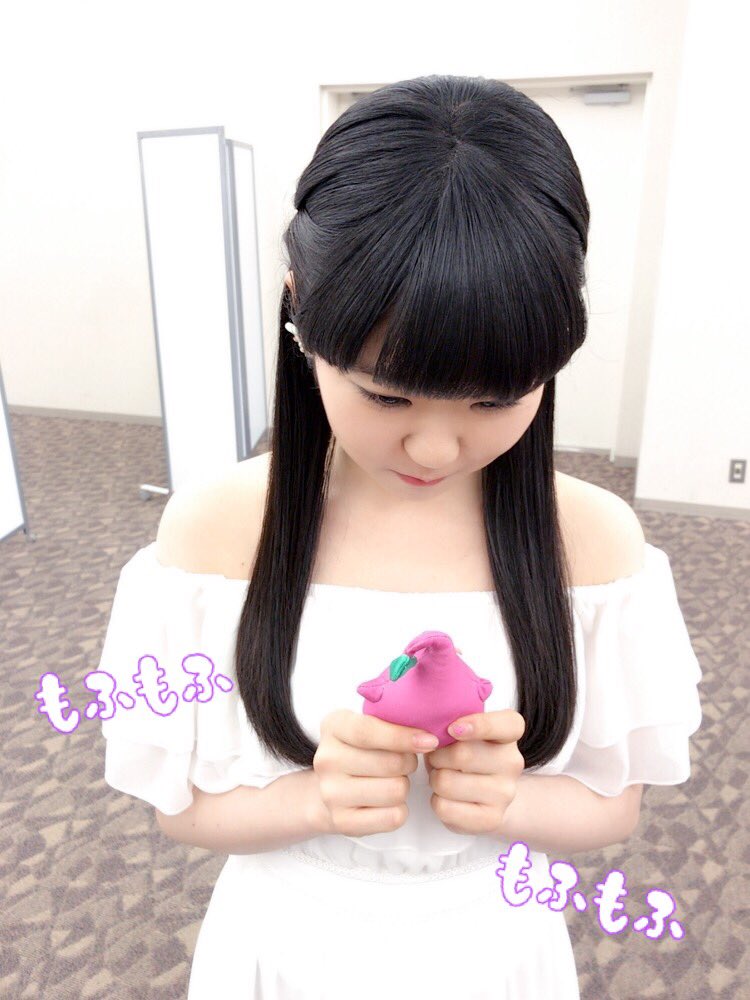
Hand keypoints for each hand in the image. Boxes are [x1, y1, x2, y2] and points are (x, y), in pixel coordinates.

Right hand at [313, 709, 438, 837]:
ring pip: (396, 790)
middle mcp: (327, 760)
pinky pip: (393, 817)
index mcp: (334, 727)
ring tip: (391, 781)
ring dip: (403, 786)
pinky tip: (387, 802)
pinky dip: (399, 809)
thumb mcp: (368, 725)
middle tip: (402, 763)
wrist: (331, 788)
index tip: (430, 741)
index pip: (369, 731)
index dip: (403, 736)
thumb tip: (427, 737)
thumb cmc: (360, 750)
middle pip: (391, 763)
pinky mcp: (342, 821)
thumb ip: (392, 722)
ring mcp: (331, 793)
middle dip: (408, 763)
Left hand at [424, 710, 525, 835]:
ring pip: (447, 782)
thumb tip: (430, 732)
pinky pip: (445, 807)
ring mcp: (505, 793)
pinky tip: (447, 798)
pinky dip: (437, 801)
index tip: (452, 728)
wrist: (487, 797)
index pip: (508, 724)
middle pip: (462, 754)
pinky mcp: (492, 818)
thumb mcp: (464, 733)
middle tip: (437, 758)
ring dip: (435, 779)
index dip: (479, 724)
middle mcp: (512, 762)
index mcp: (509, 733)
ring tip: (444, 778)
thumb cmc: (467, 756)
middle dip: (437, 756)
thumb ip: (452, 723)